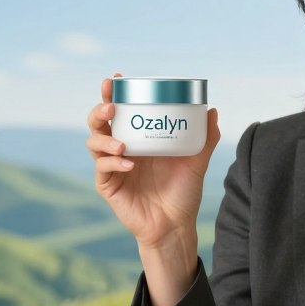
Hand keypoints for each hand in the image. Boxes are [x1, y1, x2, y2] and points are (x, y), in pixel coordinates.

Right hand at [86, 73, 220, 249]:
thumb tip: (211, 110)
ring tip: (122, 143)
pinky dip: (113, 162)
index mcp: (138, 138)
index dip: (113, 94)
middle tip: (111, 107)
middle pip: (98, 123)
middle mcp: (121, 148)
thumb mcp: (196, 162)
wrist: (175, 225)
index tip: (115, 80)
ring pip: (93, 143)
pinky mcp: (108, 185)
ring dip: (104, 139)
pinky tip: (128, 163)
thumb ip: (204, 138)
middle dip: (99, 110)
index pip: (120, 111)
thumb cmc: (182, 193)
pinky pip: (102, 169)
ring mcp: (112, 166)